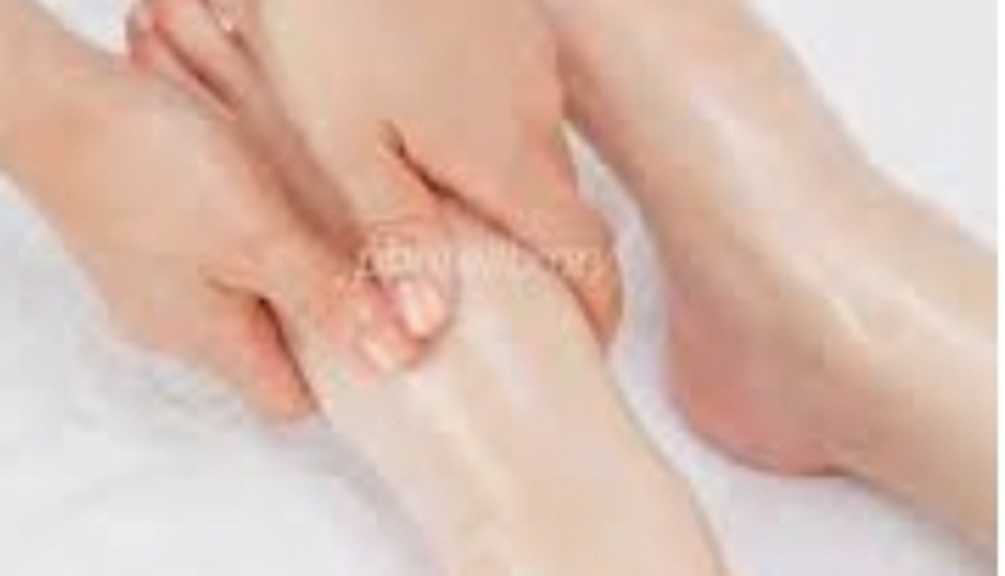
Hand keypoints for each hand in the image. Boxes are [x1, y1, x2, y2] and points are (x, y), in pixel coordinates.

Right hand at [7, 54, 425, 418]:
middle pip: (268, 351)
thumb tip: (391, 355)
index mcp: (210, 340)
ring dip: (287, 273)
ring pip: (245, 301)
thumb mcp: (258, 235)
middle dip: (319, 317)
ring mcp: (158, 287)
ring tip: (313, 224)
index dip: (341, 379)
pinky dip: (250, 243)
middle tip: (359, 267)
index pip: (286, 401)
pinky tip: (264, 200)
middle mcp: (178, 327)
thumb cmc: (148, 166)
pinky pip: (215, 264)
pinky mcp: (148, 244)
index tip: (382, 336)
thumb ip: (325, 295)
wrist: (57, 104)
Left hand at [130, 0, 621, 340]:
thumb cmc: (331, 20)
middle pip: (565, 212)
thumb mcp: (344, 144)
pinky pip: (520, 110)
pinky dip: (498, 148)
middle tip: (505, 308)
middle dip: (551, 267)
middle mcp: (535, 113)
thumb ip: (394, 239)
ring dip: (518, 204)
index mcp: (505, 156)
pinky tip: (439, 140)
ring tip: (460, 229)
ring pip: (538, 159)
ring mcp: (529, 67)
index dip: (598, 313)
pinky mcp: (510, 32)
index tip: (583, 348)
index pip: (589, 256)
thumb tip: (424, 334)